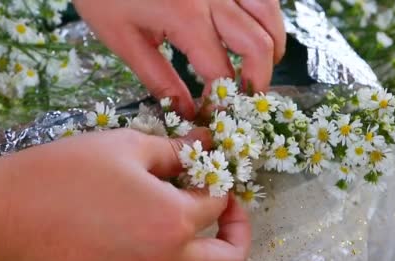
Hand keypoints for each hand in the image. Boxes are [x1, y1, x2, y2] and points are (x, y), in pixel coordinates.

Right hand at [0, 129, 251, 260]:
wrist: (5, 214)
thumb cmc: (64, 172)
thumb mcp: (124, 145)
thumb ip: (173, 149)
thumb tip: (204, 143)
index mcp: (173, 219)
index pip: (218, 203)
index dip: (220, 184)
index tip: (208, 174)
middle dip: (238, 235)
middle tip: (224, 216)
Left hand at [74, 0, 285, 117]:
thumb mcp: (123, 40)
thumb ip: (159, 79)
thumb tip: (186, 112)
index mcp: (185, 18)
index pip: (221, 70)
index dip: (223, 99)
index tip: (215, 112)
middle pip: (258, 44)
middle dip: (259, 79)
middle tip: (247, 98)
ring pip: (269, 14)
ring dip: (271, 45)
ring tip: (259, 67)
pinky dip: (266, 15)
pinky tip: (255, 29)